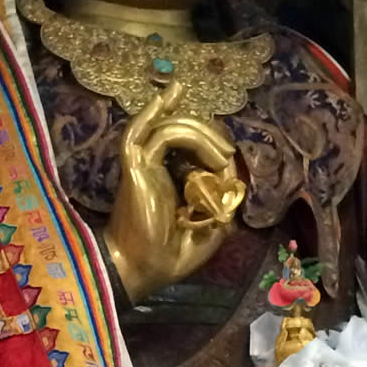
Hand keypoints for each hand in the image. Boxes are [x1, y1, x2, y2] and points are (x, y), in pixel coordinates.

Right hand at [104, 81, 238, 303]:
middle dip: (209, 133)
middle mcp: (157, 168)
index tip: (228, 157)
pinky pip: (143, 133)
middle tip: (226, 150)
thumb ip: (224, 203)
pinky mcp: (135, 167)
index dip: (213, 144)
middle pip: (183, 131)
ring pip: (170, 129)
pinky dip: (156, 113)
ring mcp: (144, 165)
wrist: (144, 271)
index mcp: (174, 181)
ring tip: (220, 154)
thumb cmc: (171, 256)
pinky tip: (172, 95)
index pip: (194, 147)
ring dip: (199, 133)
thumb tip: (232, 179)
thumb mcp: (213, 229)